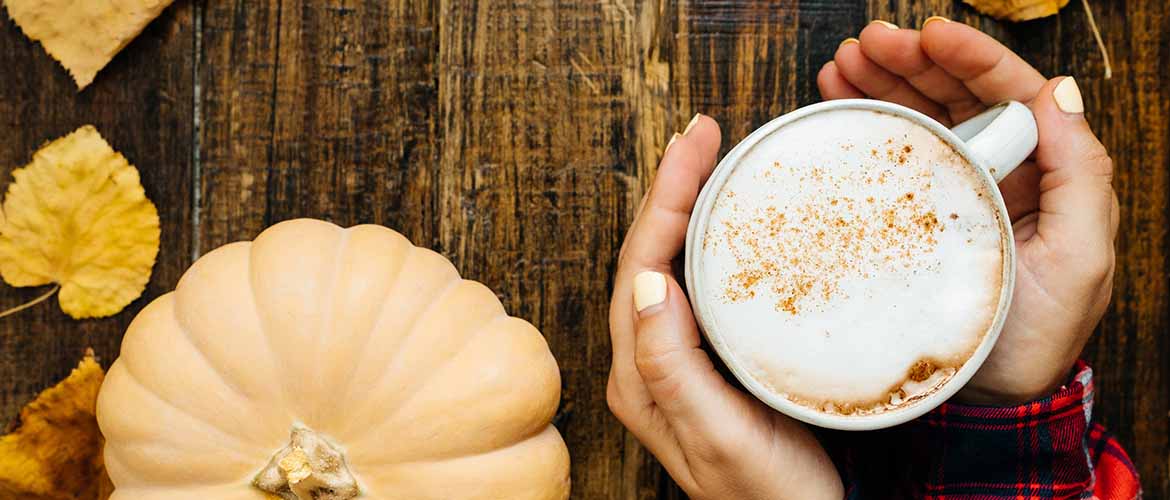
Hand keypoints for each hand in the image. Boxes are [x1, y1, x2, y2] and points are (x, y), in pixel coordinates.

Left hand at [606, 117, 842, 498]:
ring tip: (712, 160)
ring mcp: (675, 361)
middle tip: (705, 133)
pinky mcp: (707, 364)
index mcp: (638, 374)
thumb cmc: (763, 497)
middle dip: (672, 188)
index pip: (640, 264)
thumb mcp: (717, 434)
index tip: (695, 143)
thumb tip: (645, 279)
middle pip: (649, 254)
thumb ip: (671, 364)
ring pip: (672, 266)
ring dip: (687, 209)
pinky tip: (731, 223)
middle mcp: (646, 362)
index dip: (665, 197)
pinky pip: (700, 287)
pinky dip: (711, 243)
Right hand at [818, 18, 1118, 404]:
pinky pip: (890, 159)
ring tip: (842, 64)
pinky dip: (865, 125)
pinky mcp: (907, 221)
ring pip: (919, 118)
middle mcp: (996, 175)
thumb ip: (1080, 174)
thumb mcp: (1081, 257)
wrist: (983, 401)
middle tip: (866, 43)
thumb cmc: (1035, 338)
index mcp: (1042, 174)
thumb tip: (1060, 93)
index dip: (969, 57)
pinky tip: (840, 102)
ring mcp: (949, 196)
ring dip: (881, 84)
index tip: (927, 34)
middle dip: (910, 61)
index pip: (1008, 94)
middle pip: (955, 97)